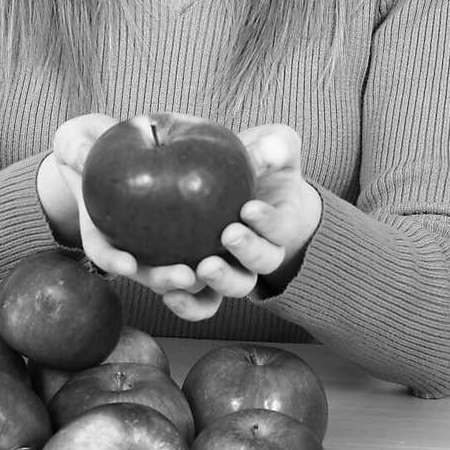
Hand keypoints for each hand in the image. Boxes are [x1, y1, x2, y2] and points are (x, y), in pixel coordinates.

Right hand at [48, 113, 220, 298]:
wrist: (122, 142)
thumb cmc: (93, 142)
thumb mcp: (78, 138)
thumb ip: (76, 146)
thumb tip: (80, 152)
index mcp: (101, 230)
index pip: (104, 252)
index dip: (113, 261)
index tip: (126, 263)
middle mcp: (133, 244)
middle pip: (150, 273)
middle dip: (167, 280)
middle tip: (185, 276)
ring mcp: (164, 242)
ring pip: (185, 273)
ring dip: (202, 279)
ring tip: (214, 267)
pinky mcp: (197, 228)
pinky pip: (215, 244)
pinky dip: (228, 245)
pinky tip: (242, 224)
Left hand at [161, 124, 322, 322]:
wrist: (236, 182)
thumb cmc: (259, 161)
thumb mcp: (274, 145)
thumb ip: (275, 147)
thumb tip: (267, 152)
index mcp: (278, 225)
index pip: (280, 228)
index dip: (268, 222)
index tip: (249, 208)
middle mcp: (256, 255)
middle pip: (258, 266)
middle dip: (246, 252)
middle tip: (229, 234)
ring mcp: (228, 270)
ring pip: (230, 288)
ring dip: (218, 281)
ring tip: (202, 268)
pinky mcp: (199, 280)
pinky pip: (198, 302)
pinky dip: (187, 304)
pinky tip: (170, 293)